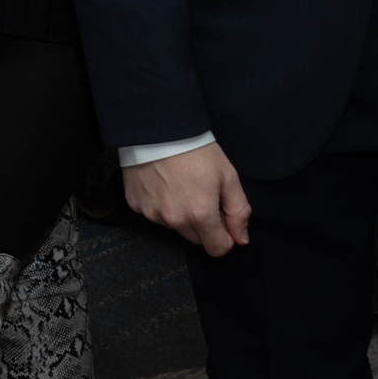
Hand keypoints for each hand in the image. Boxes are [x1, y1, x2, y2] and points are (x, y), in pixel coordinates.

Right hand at [125, 143, 250, 256]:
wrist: (157, 129)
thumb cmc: (195, 150)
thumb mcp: (228, 176)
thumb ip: (238, 211)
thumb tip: (241, 239)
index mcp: (200, 214)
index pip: (217, 249)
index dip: (225, 236)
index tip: (222, 218)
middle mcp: (175, 220)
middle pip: (196, 240)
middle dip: (204, 225)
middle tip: (202, 196)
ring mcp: (153, 214)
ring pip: (175, 227)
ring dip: (181, 215)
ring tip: (181, 185)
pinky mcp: (136, 206)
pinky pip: (154, 214)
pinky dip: (161, 205)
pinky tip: (163, 184)